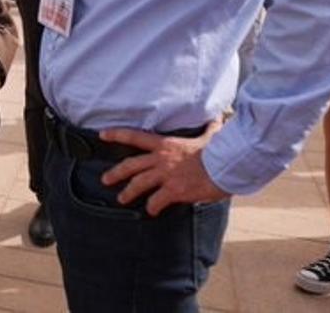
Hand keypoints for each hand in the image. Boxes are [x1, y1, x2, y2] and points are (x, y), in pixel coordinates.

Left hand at [98, 121, 229, 215]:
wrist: (226, 166)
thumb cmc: (219, 151)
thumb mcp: (210, 136)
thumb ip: (210, 129)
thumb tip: (219, 119)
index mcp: (165, 144)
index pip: (135, 136)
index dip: (117, 134)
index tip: (103, 134)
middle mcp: (161, 158)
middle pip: (130, 165)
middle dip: (115, 173)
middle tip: (105, 179)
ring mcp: (166, 174)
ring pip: (138, 183)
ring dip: (128, 192)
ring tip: (122, 198)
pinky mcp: (174, 189)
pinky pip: (156, 200)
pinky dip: (152, 207)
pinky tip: (151, 211)